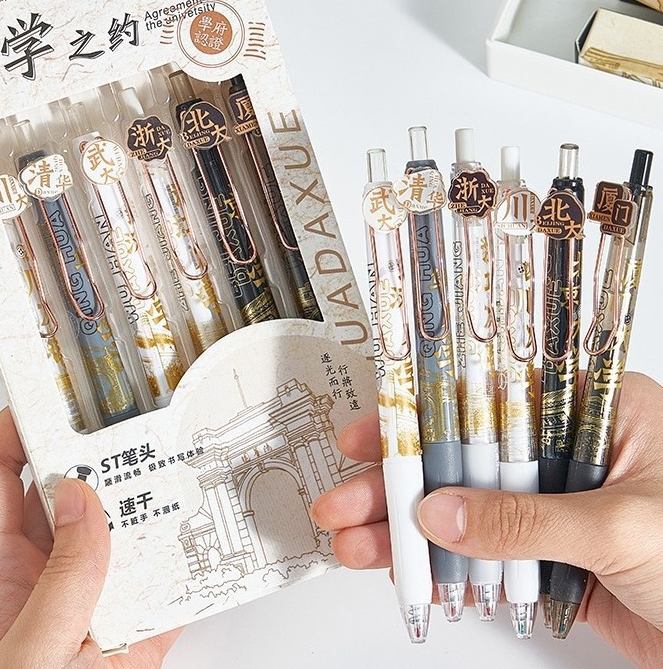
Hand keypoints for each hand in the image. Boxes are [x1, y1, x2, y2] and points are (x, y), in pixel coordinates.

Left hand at [0, 408, 180, 667]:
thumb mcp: (32, 656)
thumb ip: (57, 581)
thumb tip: (80, 501)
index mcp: (1, 564)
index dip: (16, 422)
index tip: (55, 391)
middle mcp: (49, 560)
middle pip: (67, 475)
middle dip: (99, 439)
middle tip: (137, 407)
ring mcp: (97, 577)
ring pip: (121, 507)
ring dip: (150, 482)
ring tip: (184, 449)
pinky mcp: (140, 602)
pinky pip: (165, 552)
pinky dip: (188, 534)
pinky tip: (212, 517)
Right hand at [312, 373, 662, 667]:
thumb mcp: (620, 524)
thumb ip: (524, 519)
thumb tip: (440, 511)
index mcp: (594, 409)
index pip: (492, 394)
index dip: (424, 408)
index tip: (373, 426)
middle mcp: (566, 448)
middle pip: (463, 453)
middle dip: (398, 479)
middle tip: (344, 497)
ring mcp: (552, 502)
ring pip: (462, 506)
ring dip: (405, 527)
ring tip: (353, 542)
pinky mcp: (547, 553)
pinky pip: (481, 552)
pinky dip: (440, 564)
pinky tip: (402, 569)